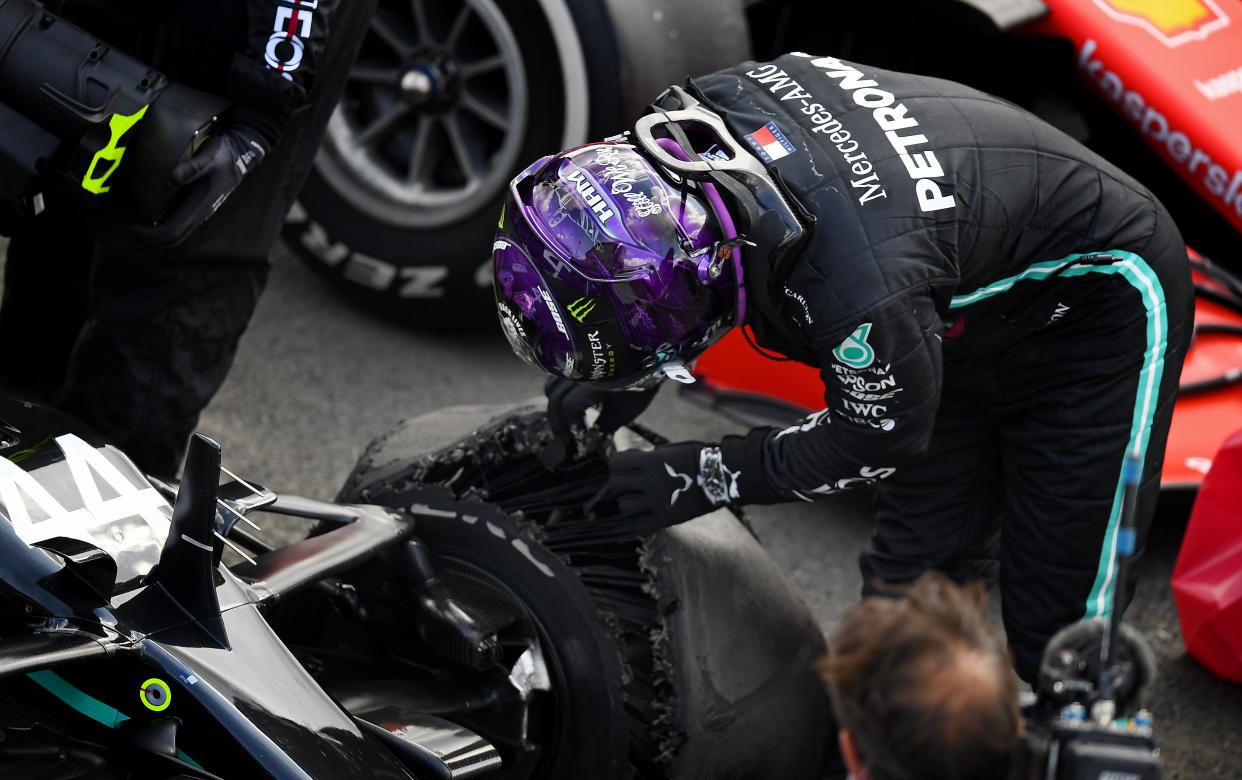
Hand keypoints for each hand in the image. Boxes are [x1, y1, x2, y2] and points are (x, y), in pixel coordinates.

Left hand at [131, 124, 267, 246]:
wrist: (243, 154)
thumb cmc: (224, 154)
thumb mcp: (208, 156)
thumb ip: (192, 168)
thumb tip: (172, 178)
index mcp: (198, 206)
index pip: (170, 231)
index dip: (149, 234)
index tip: (131, 226)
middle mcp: (199, 214)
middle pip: (173, 239)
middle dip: (150, 240)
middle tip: (130, 229)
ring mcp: (201, 213)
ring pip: (178, 236)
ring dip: (158, 237)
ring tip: (140, 227)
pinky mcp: (201, 208)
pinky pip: (182, 227)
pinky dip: (166, 229)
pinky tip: (155, 219)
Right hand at [541, 377, 657, 466]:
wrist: (645, 363)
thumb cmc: (636, 388)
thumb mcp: (623, 412)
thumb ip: (604, 428)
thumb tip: (588, 445)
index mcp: (596, 384)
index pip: (569, 406)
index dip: (570, 426)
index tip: (577, 441)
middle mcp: (582, 372)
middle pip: (557, 398)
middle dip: (559, 423)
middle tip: (566, 440)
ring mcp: (577, 367)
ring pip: (552, 388)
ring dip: (555, 408)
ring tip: (565, 424)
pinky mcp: (574, 366)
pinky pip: (556, 379)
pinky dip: (555, 394)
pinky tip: (564, 407)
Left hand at [586, 442, 738, 533]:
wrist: (720, 477)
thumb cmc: (697, 459)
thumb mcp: (670, 451)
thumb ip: (648, 457)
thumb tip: (630, 463)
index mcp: (651, 461)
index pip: (617, 463)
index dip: (617, 465)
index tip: (624, 466)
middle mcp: (651, 482)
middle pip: (616, 484)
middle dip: (618, 483)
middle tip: (626, 484)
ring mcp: (657, 502)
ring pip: (624, 505)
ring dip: (626, 501)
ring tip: (635, 500)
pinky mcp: (665, 519)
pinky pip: (637, 525)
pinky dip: (632, 522)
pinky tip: (636, 517)